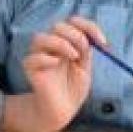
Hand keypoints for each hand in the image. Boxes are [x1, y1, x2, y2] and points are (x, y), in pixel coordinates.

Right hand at [22, 16, 106, 131]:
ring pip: (40, 37)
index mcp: (66, 41)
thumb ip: (86, 51)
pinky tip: (56, 64)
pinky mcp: (30, 70)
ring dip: (60, 44)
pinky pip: (32, 58)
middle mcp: (51, 46)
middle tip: (84, 51)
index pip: (73, 22)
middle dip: (75, 35)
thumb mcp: (85, 67)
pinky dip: (46, 58)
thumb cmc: (73, 87)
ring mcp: (39, 56)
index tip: (102, 41)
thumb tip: (95, 38)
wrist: (63, 109)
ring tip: (73, 57)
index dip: (88, 27)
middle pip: (57, 26)